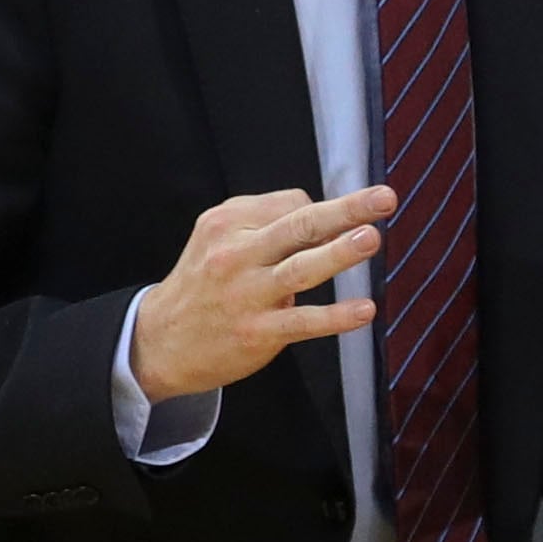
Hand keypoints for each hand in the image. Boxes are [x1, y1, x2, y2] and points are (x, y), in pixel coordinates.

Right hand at [127, 185, 395, 401]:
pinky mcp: (257, 332)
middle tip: (383, 199)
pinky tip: (364, 310)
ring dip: (339, 253)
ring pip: (301, 268)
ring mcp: (247, 294)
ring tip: (371, 239)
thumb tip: (326, 216)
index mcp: (227, 223)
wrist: (159, 342)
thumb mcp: (217, 240)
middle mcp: (235, 254)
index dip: (325, 211)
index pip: (291, 204)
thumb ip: (264, 223)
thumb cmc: (202, 285)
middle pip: (299, 224)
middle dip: (346, 209)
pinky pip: (303, 321)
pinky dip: (336, 316)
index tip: (345, 220)